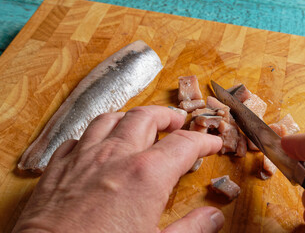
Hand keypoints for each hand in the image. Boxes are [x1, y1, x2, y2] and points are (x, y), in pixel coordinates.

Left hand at [13, 106, 223, 232]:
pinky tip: (99, 145)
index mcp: (146, 175)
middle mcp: (115, 156)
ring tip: (141, 124)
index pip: (184, 144)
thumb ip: (191, 229)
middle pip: (146, 118)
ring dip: (130, 117)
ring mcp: (83, 158)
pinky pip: (79, 137)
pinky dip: (95, 134)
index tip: (212, 143)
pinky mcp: (58, 168)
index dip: (203, 141)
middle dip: (166, 116)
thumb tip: (213, 218)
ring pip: (110, 119)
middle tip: (177, 122)